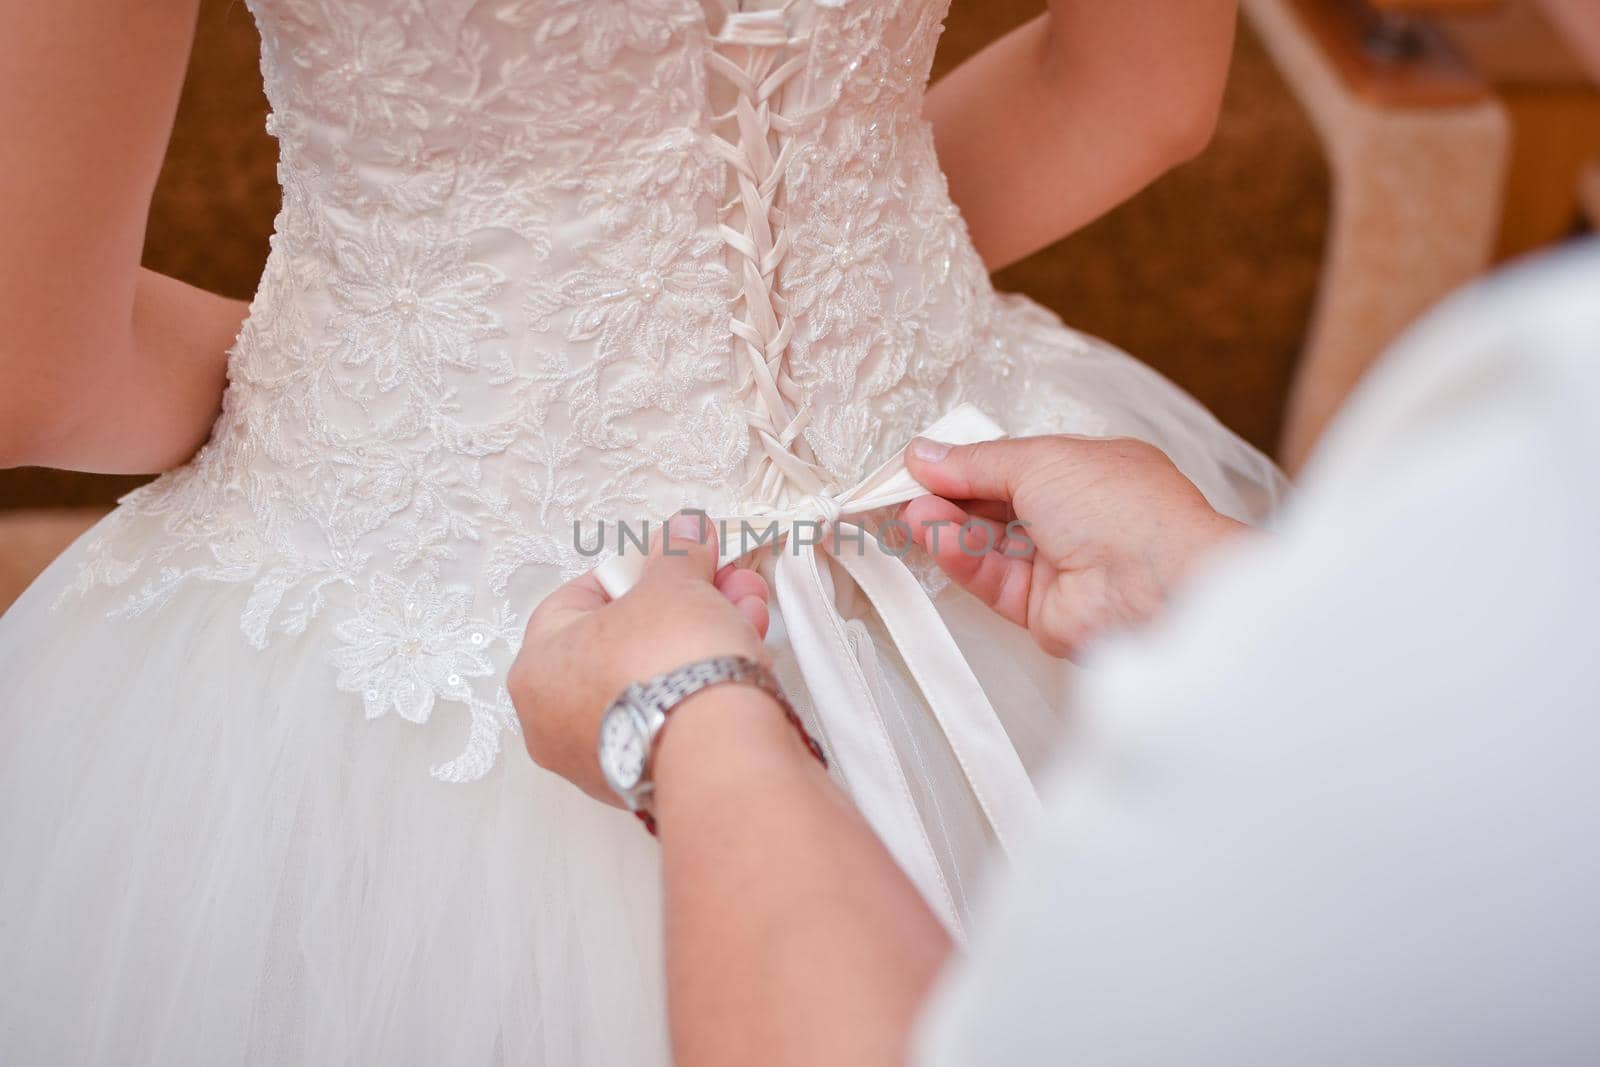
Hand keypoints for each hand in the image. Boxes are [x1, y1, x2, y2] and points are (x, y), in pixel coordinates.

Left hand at [510, 512, 772, 804]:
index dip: (633, 571)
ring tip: (747, 614)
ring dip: (704, 639)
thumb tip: (683, 533)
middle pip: (626, 641)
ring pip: (656, 680)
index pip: (579, 600)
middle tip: (720, 581)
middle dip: (684, 604)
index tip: (671, 559)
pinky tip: (745, 660)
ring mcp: (604, 757)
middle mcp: (557, 723)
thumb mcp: (672, 584)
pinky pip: (676, 716)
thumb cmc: (669, 669)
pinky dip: (707, 686)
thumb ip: (675, 554)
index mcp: (537, 670)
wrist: (719, 753)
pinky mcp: (653, 780)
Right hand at [902, 434, 1245, 659]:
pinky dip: (962, 558)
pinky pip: (991, 580)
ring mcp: (1060, 565)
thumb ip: (976, 462)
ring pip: (988, 545)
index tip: (922, 462)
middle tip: (903, 489)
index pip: (1014, 465)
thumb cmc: (1125, 508)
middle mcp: (1075, 519)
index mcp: (1088, 471)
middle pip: (995, 506)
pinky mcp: (1042, 609)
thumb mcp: (1041, 460)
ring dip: (948, 527)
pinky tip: (936, 538)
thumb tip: (927, 455)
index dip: (967, 463)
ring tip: (912, 513)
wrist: (1158, 585)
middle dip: (949, 496)